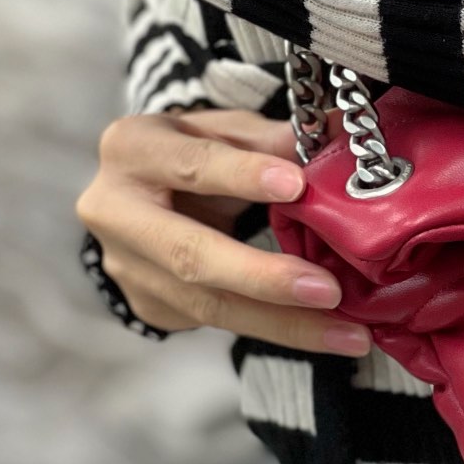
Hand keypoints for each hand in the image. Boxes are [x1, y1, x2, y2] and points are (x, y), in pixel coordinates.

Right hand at [76, 109, 368, 355]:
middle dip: (263, 278)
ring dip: (285, 324)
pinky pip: (217, 321)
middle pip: (190, 255)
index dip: (241, 176)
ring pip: (208, 304)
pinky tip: (325, 333)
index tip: (296, 186)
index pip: (190, 165)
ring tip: (348, 333)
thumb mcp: (226, 130)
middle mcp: (115, 212)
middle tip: (328, 291)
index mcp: (133, 149)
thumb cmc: (193, 150)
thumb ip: (274, 139)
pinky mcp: (148, 305)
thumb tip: (336, 139)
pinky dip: (276, 328)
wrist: (141, 191)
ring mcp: (126, 267)